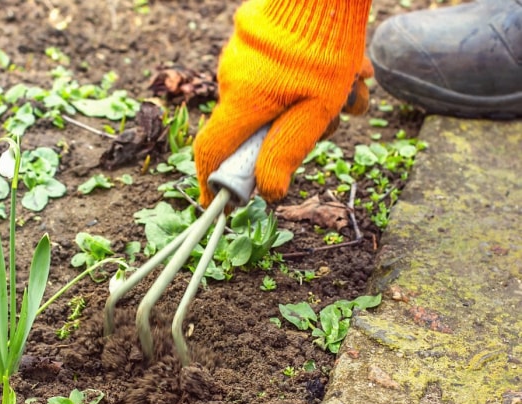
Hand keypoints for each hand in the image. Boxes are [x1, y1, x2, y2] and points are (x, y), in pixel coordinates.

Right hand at [193, 0, 371, 206]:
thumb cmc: (324, 48)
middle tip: (334, 122)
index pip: (212, 150)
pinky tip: (346, 70)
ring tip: (353, 89)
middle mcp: (233, 79)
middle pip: (255, 127)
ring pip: (273, 100)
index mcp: (242, 100)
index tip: (216, 202)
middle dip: (294, 133)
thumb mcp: (315, 110)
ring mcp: (241, 56)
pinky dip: (307, 81)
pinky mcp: (254, 40)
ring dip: (314, 104)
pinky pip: (278, 75)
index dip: (210, 181)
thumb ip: (287, 152)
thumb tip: (269, 192)